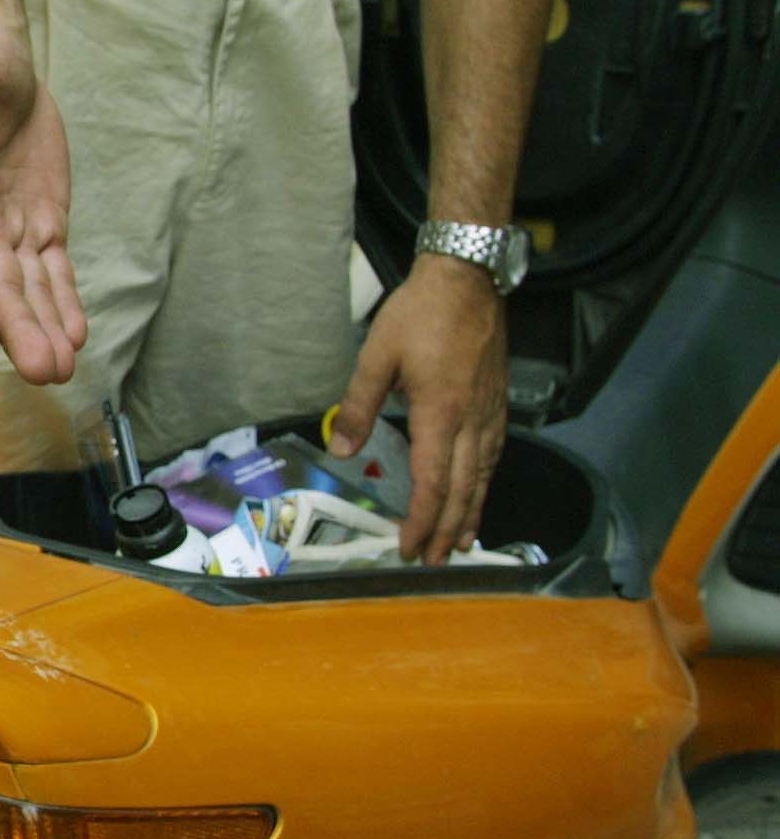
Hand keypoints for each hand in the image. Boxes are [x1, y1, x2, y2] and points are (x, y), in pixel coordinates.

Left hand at [330, 256, 508, 563]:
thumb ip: (358, 405)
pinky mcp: (498, 401)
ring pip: (484, 476)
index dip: (422, 520)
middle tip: (434, 560)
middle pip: (464, 489)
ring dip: (472, 512)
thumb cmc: (420, 313)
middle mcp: (472, 420)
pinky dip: (485, 482)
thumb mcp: (377, 355)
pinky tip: (477, 491)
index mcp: (440, 413)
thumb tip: (341, 449)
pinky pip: (494, 454)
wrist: (467, 278)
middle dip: (447, 529)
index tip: (409, 546)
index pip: (433, 483)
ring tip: (460, 541)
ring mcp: (490, 411)